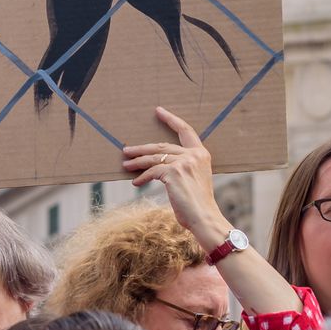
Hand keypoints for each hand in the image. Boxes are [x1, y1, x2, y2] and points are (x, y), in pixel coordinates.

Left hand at [122, 107, 225, 240]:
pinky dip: (142, 177)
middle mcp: (193, 155)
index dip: (171, 120)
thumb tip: (157, 169)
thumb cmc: (198, 205)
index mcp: (201, 154)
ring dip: (137, 161)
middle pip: (162, 146)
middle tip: (127, 149)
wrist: (204, 218)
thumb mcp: (193, 180)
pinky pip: (152, 172)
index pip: (185, 130)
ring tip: (126, 164)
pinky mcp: (173, 172)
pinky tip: (136, 182)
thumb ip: (181, 169)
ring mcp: (184, 162)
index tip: (159, 111)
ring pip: (153, 158)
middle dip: (142, 148)